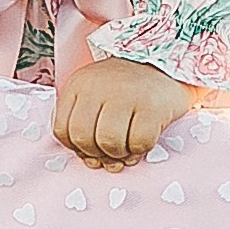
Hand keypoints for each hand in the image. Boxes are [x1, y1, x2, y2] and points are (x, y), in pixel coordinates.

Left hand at [53, 55, 200, 170]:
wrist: (166, 65)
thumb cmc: (127, 90)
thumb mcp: (96, 98)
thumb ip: (86, 126)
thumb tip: (92, 163)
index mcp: (79, 84)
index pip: (62, 130)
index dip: (77, 148)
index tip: (93, 147)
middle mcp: (98, 85)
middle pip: (83, 138)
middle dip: (98, 153)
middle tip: (112, 150)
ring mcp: (126, 94)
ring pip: (108, 142)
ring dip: (120, 153)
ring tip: (128, 144)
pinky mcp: (152, 105)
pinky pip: (139, 143)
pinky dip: (141, 149)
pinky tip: (144, 137)